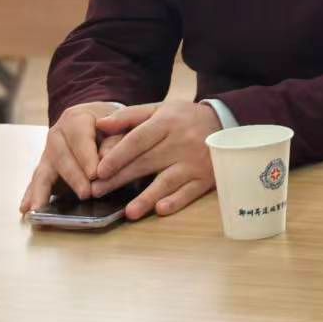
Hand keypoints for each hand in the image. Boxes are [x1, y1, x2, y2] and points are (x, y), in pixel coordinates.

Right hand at [19, 101, 124, 213]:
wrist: (96, 119)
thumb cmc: (111, 123)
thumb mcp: (119, 123)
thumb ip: (116, 138)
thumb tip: (106, 158)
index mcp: (76, 118)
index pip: (80, 137)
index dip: (86, 156)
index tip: (95, 174)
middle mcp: (57, 134)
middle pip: (61, 156)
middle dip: (73, 177)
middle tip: (85, 194)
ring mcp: (48, 151)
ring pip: (44, 170)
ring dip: (42, 190)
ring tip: (38, 208)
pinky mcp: (45, 166)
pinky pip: (37, 180)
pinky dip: (32, 194)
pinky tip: (26, 208)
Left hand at [89, 100, 223, 219]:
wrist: (224, 122)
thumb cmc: (183, 118)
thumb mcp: (159, 109)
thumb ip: (129, 116)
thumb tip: (99, 125)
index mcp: (167, 122)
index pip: (138, 139)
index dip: (118, 155)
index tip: (99, 171)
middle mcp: (181, 142)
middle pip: (147, 162)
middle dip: (121, 178)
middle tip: (98, 192)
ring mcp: (194, 161)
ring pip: (167, 180)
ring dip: (147, 197)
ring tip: (129, 212)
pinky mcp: (205, 178)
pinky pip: (190, 192)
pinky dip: (176, 201)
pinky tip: (161, 209)